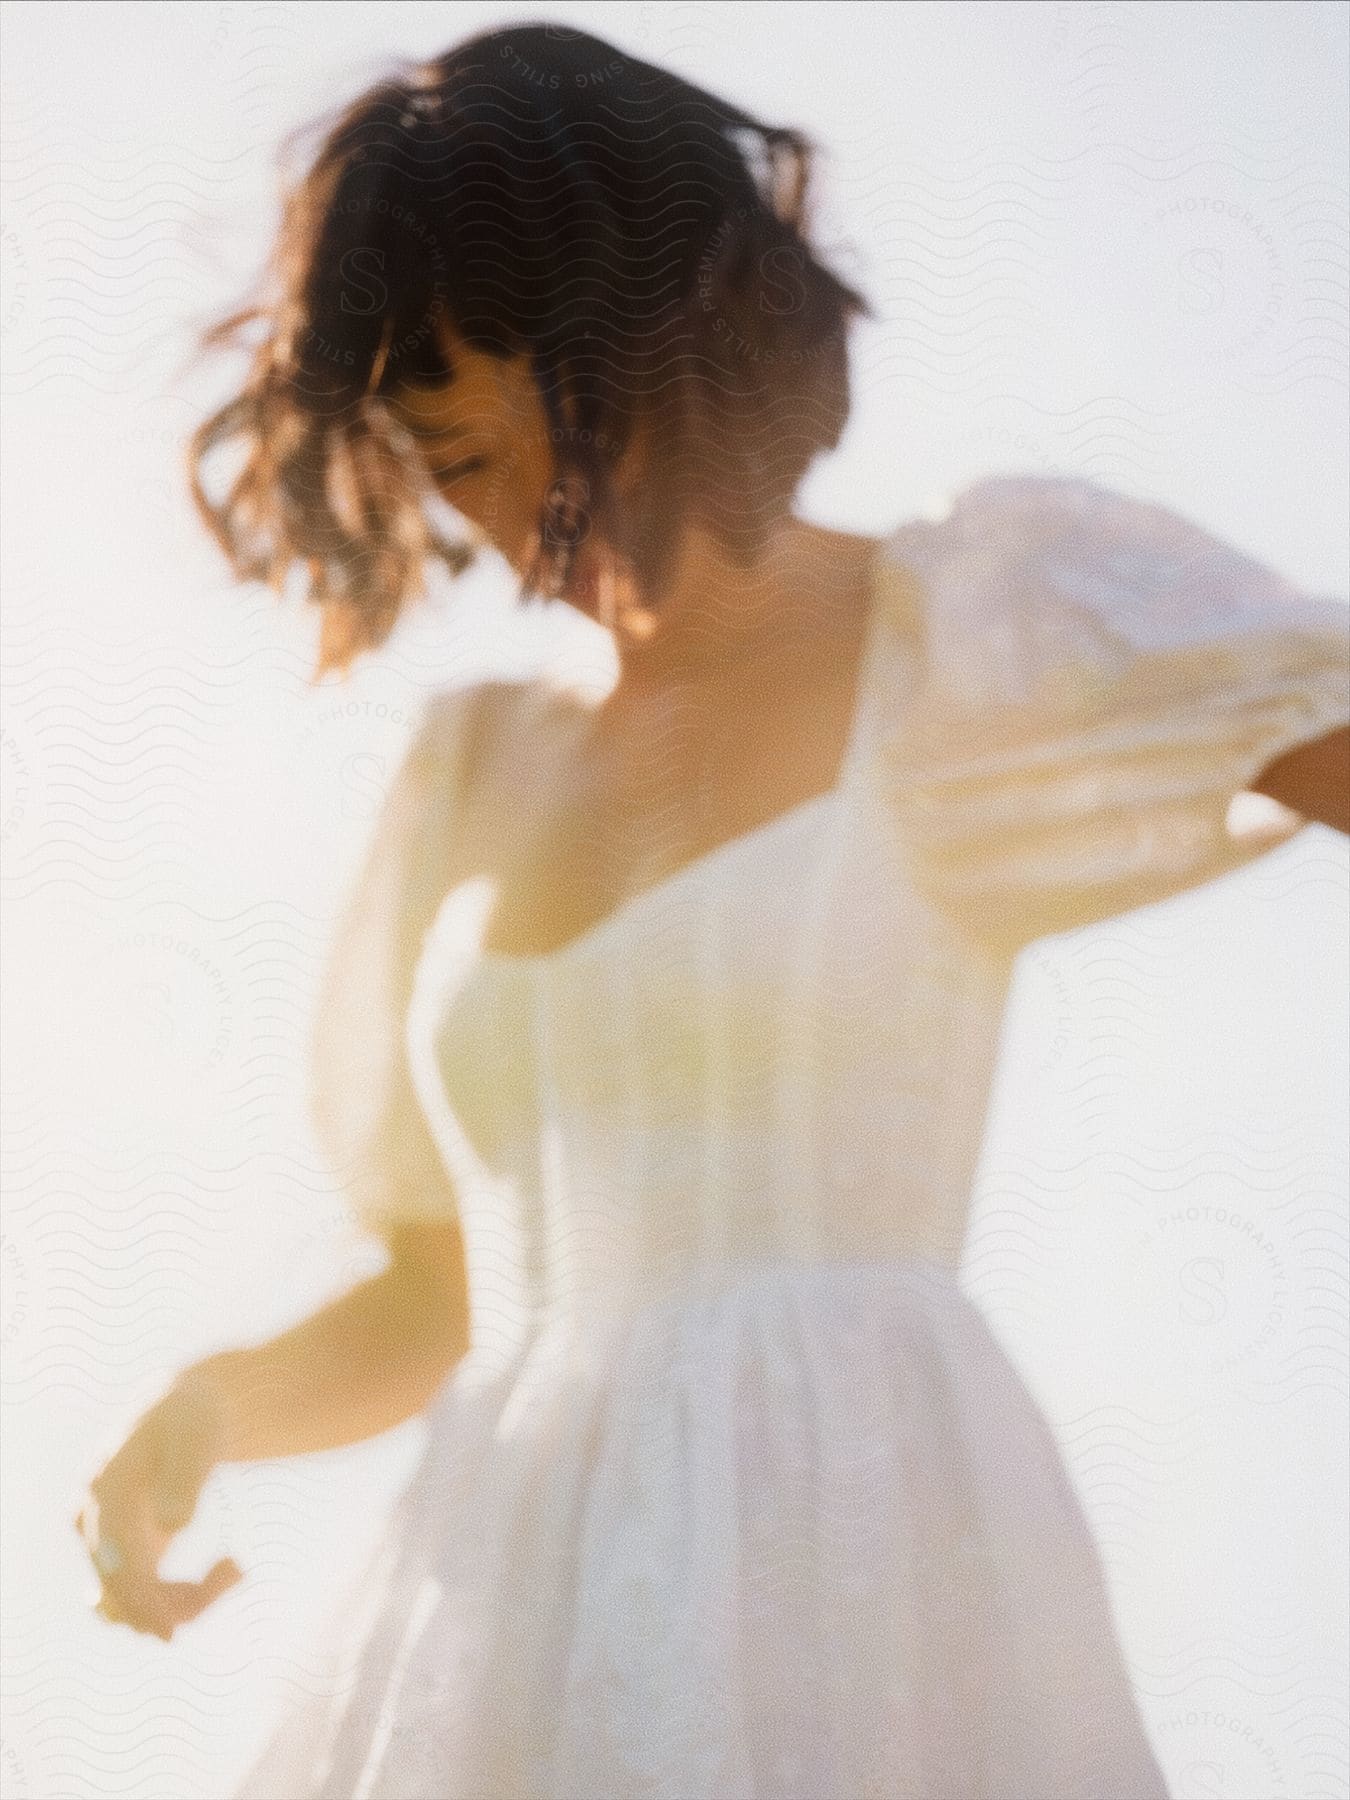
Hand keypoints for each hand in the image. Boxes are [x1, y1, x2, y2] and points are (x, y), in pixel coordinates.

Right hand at [73, 1371, 242, 1640]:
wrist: (187, 1413)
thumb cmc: (196, 1420)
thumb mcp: (199, 1437)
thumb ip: (185, 1478)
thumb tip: (173, 1526)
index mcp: (105, 1491)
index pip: (112, 1561)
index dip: (138, 1601)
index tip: (173, 1630)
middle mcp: (94, 1521)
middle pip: (119, 1591)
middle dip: (176, 1601)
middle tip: (238, 1569)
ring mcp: (106, 1541)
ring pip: (127, 1604)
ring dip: (178, 1605)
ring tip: (234, 1568)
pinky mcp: (126, 1554)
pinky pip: (141, 1598)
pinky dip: (179, 1600)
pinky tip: (226, 1568)